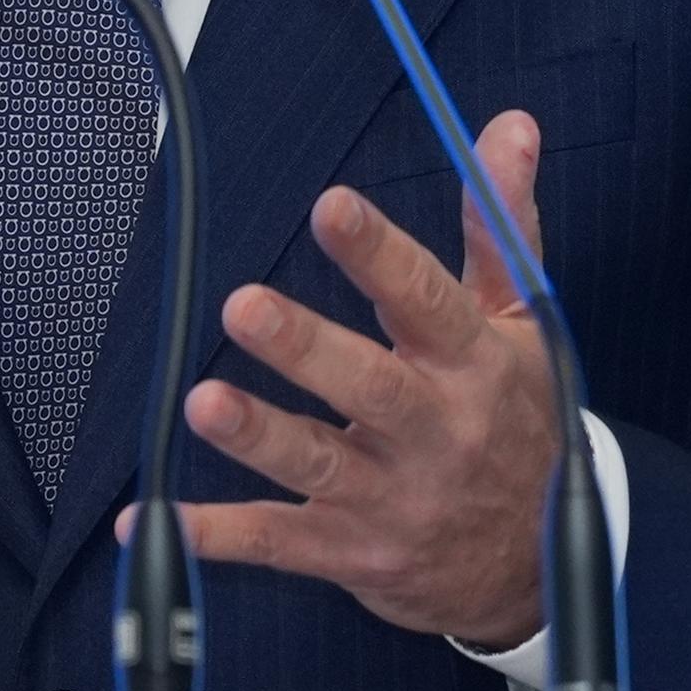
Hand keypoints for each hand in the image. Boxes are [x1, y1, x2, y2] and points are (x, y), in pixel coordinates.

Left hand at [127, 110, 559, 648]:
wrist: (540, 565)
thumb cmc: (518, 421)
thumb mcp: (523, 324)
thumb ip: (500, 224)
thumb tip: (508, 125)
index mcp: (473, 364)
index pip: (427, 302)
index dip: (380, 256)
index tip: (332, 208)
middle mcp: (434, 430)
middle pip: (368, 385)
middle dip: (305, 347)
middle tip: (244, 305)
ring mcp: (390, 496)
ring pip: (317, 462)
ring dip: (258, 434)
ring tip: (202, 403)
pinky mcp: (351, 550)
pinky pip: (277, 543)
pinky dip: (214, 536)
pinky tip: (149, 521)